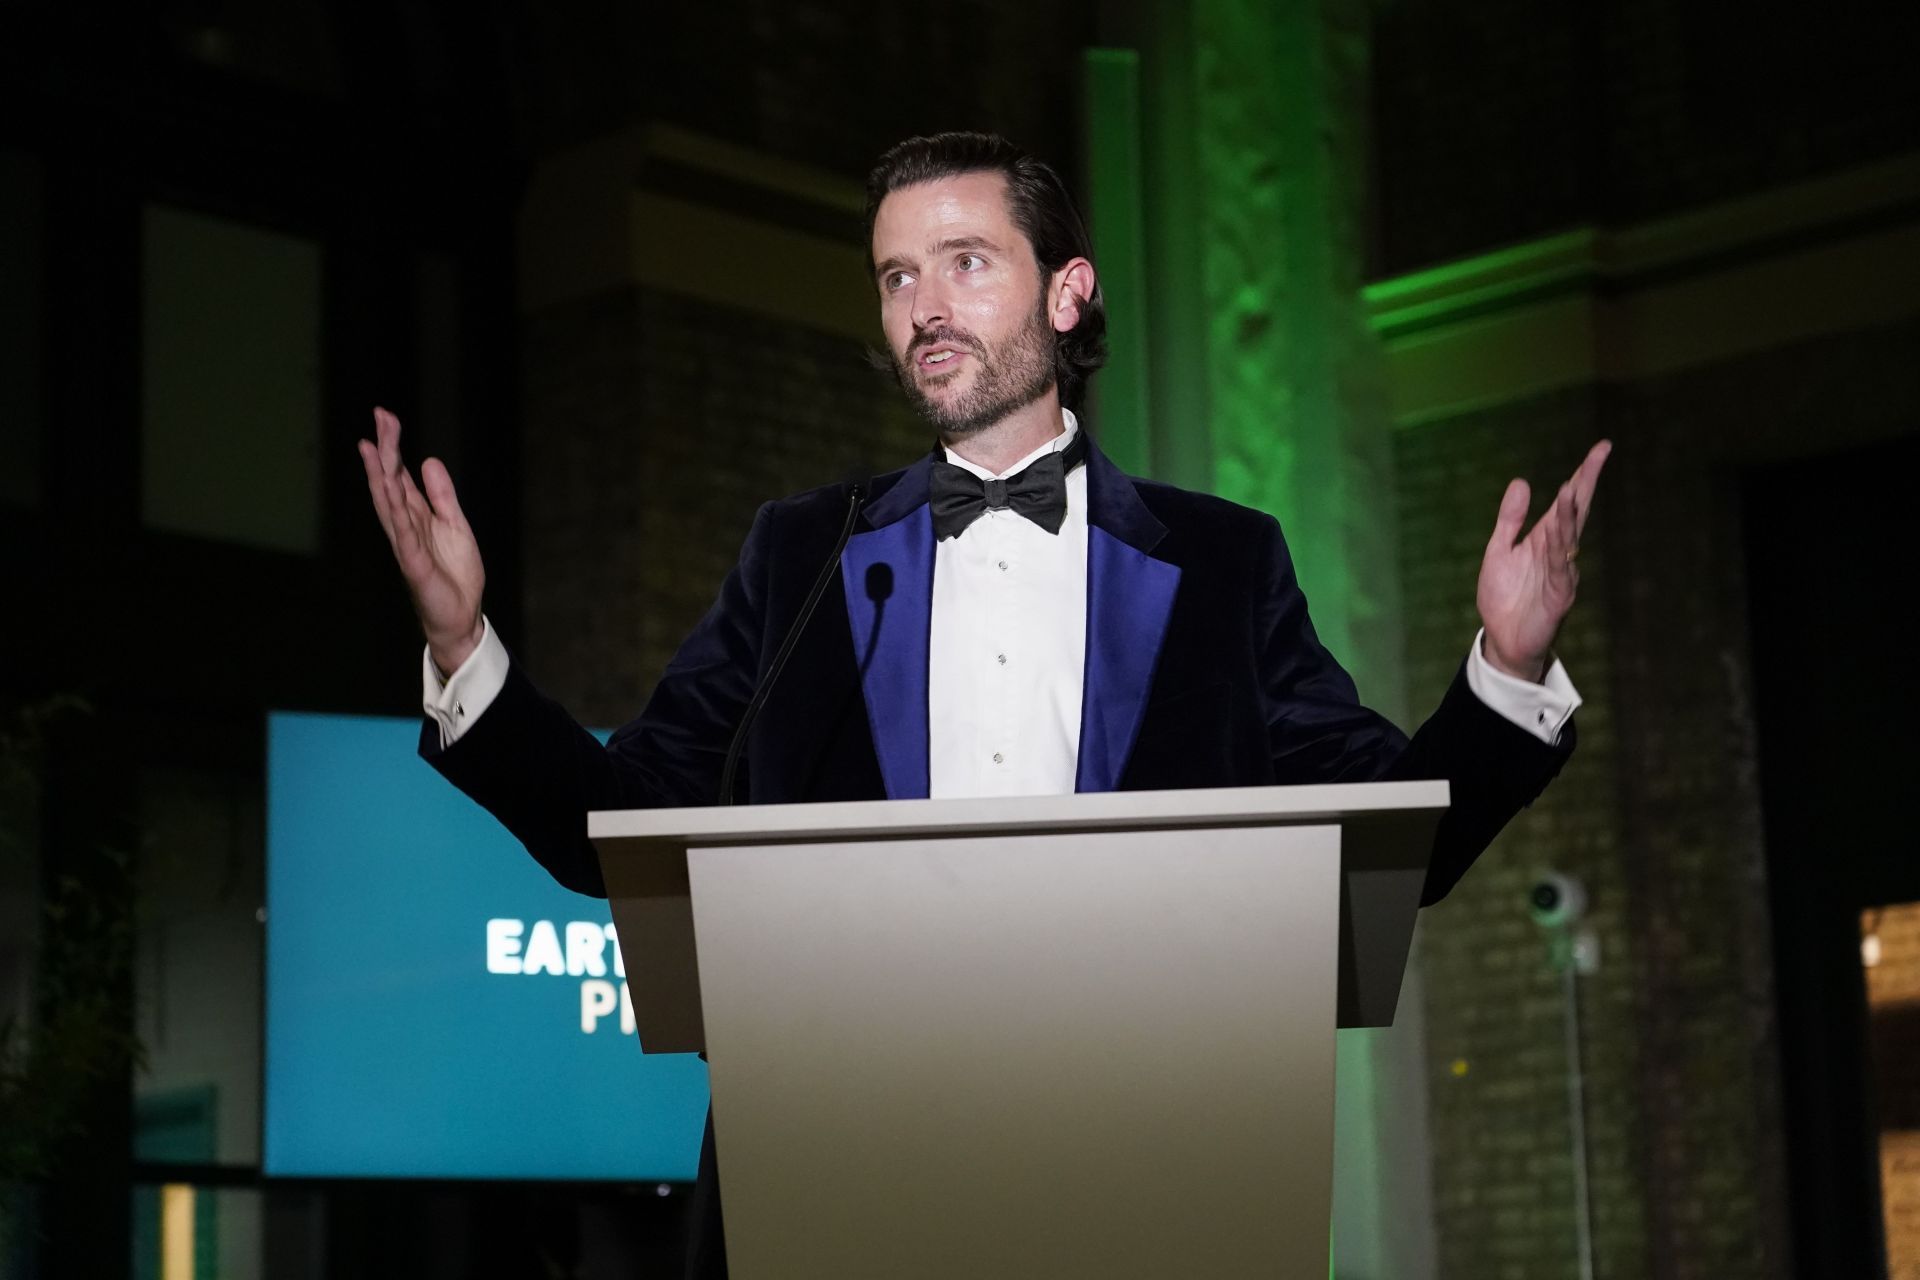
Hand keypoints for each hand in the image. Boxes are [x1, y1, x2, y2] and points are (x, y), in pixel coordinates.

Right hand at [357, 407, 486, 672]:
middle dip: (385, 449)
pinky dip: (396, 512)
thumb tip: (427, 461)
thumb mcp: (456, 525)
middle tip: (381, 417)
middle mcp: (405, 525)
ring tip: (375, 447)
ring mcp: (406, 543)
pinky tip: (390, 490)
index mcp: (416, 515)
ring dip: (381, 474)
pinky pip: (402, 534)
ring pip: (389, 503)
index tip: (385, 417)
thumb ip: (442, 495)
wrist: (462, 615)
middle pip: (390, 481)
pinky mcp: (414, 563)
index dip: (392, 447)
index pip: (399, 475)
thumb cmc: (455, 574)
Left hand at [1477, 440, 1611, 682]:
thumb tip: (1522, 481)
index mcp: (1545, 538)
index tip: (1601, 448)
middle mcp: (1560, 551)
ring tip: (1570, 487)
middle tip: (1600, 454)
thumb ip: (1510, 519)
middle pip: (1577, 511)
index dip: (1584, 474)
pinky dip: (1560, 547)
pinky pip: (1560, 566)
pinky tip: (1559, 529)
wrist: (1503, 640)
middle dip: (1587, 482)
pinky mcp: (1558, 594)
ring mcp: (1562, 572)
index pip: (1570, 501)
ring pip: (1569, 537)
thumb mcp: (1499, 551)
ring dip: (1569, 513)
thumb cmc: (1504, 597)